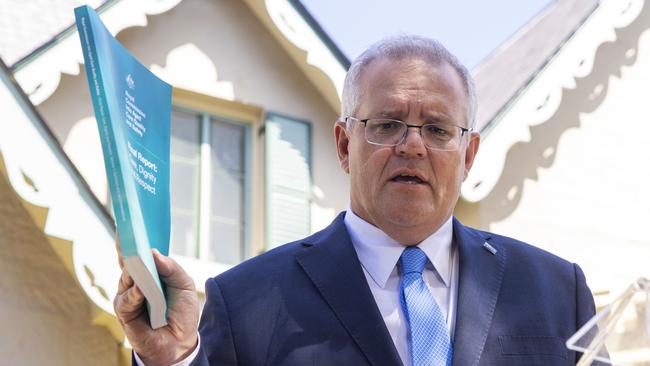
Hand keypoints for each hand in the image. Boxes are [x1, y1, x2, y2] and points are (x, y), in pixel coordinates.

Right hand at [113, 235, 199, 364]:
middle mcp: (137, 281)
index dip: (136, 236)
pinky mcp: (124, 312)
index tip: (131, 218)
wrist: (180, 343)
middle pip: (129, 259)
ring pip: (126, 276)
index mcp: (152, 272)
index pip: (141, 251)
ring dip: (135, 270)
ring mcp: (129, 295)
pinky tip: (141, 290)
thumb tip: (155, 252)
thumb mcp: (184, 286)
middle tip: (129, 231)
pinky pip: (126, 299)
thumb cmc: (182, 313)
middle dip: (129, 245)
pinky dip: (134, 293)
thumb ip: (172, 268)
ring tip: (141, 263)